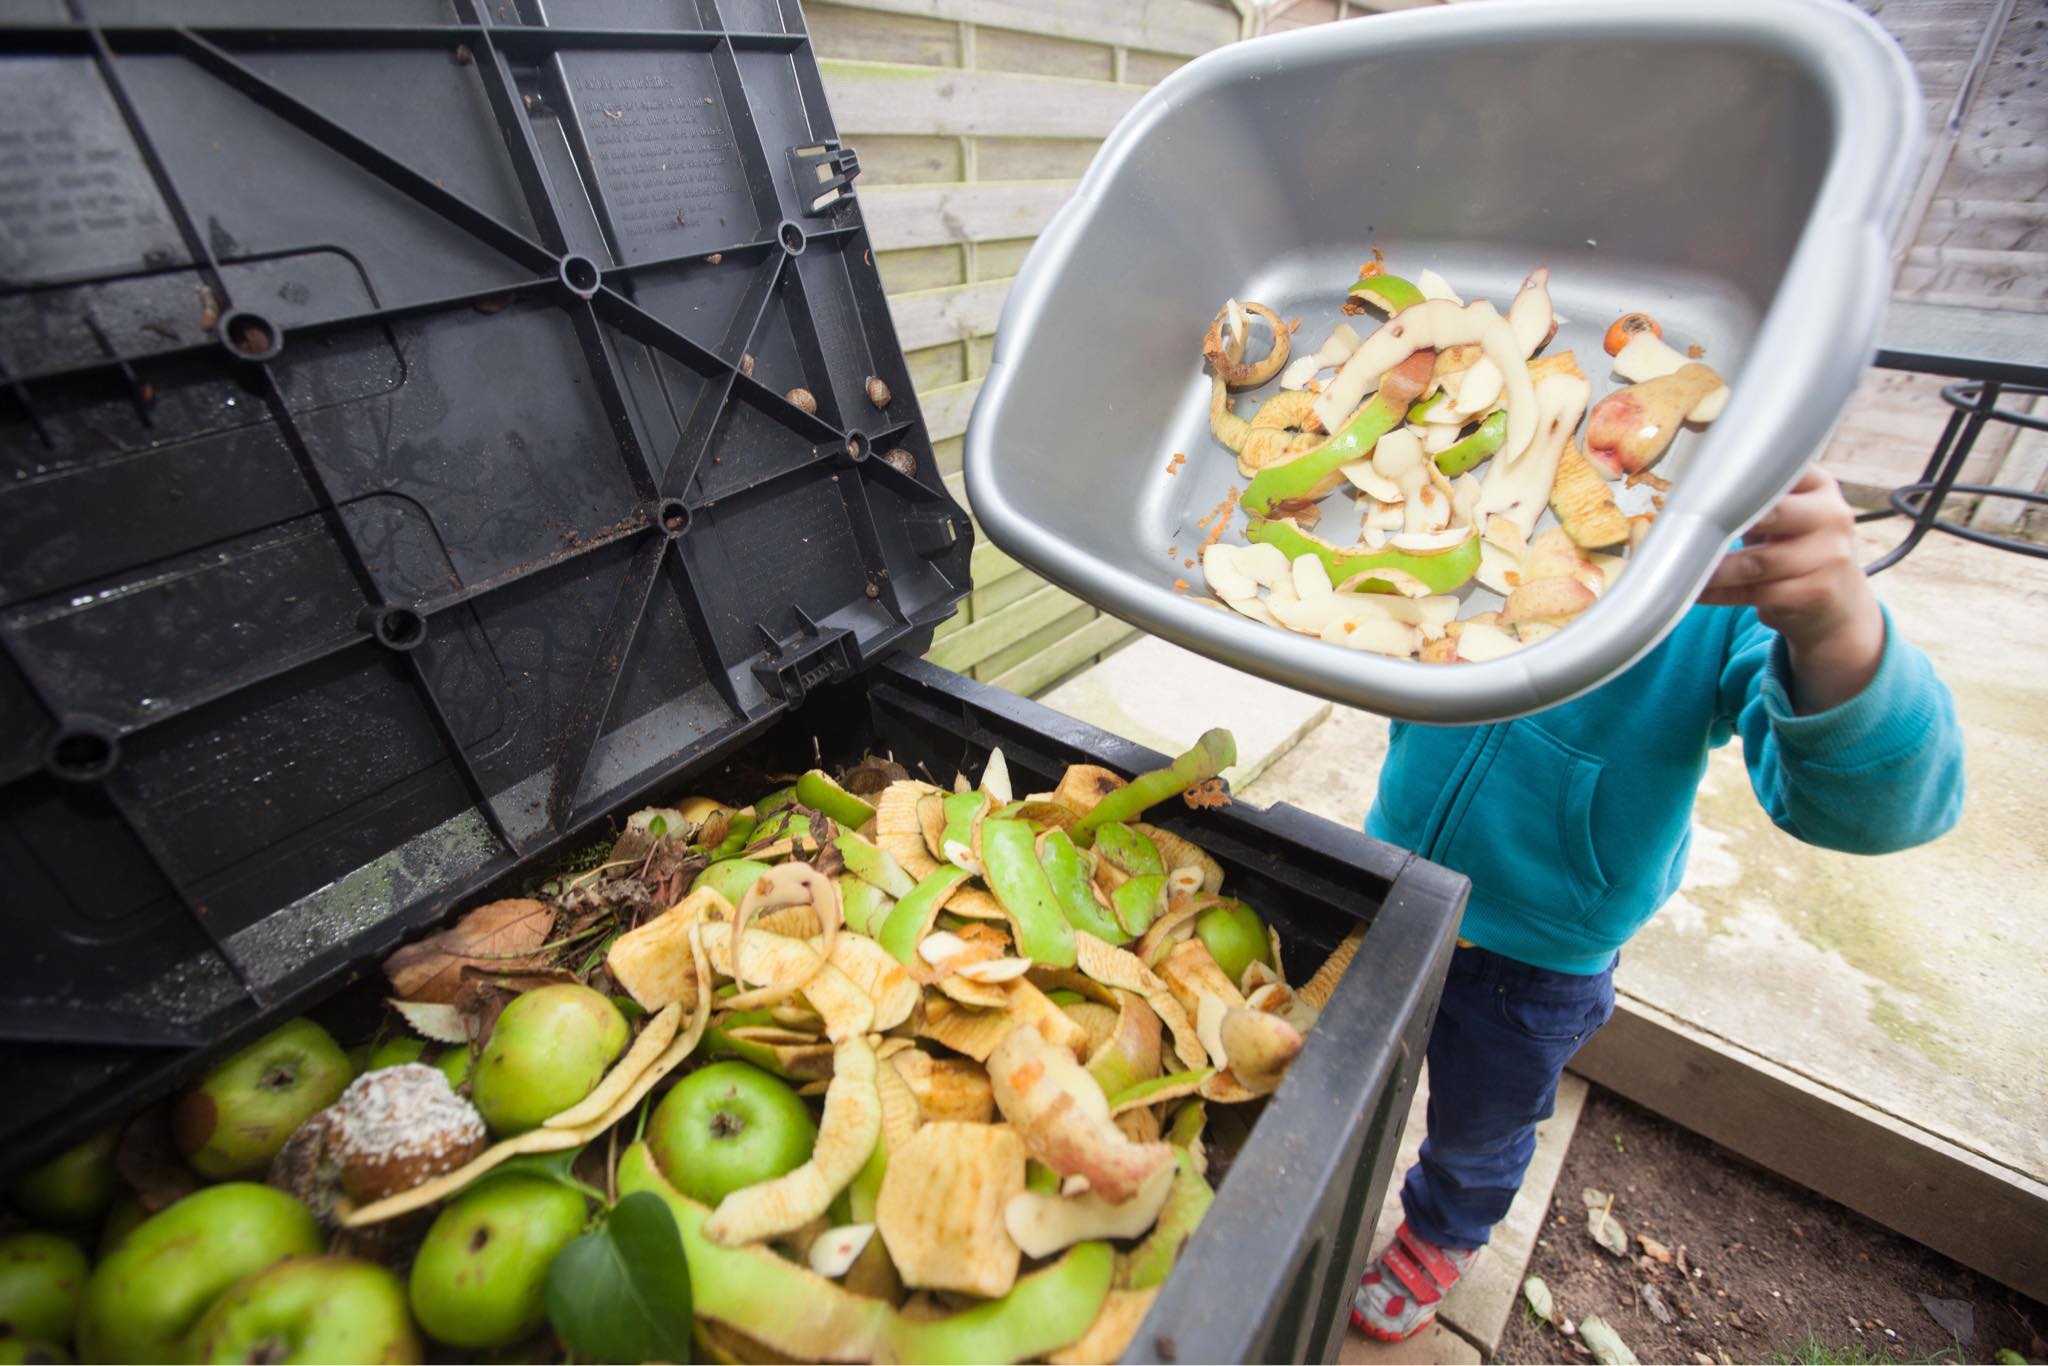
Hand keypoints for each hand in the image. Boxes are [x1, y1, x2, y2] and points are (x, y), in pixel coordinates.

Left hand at [1697, 466, 1884, 711]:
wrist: (1837, 601)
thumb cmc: (1794, 547)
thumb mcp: (1786, 512)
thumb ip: (1754, 495)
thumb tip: (1690, 487)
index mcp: (1819, 486)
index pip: (1781, 470)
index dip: (1740, 476)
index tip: (1702, 482)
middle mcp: (1832, 516)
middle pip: (1772, 514)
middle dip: (1725, 521)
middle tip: (1685, 526)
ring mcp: (1830, 557)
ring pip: (1757, 562)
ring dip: (1714, 569)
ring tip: (1679, 567)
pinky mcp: (1817, 594)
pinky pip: (1757, 594)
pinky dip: (1720, 594)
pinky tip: (1695, 592)